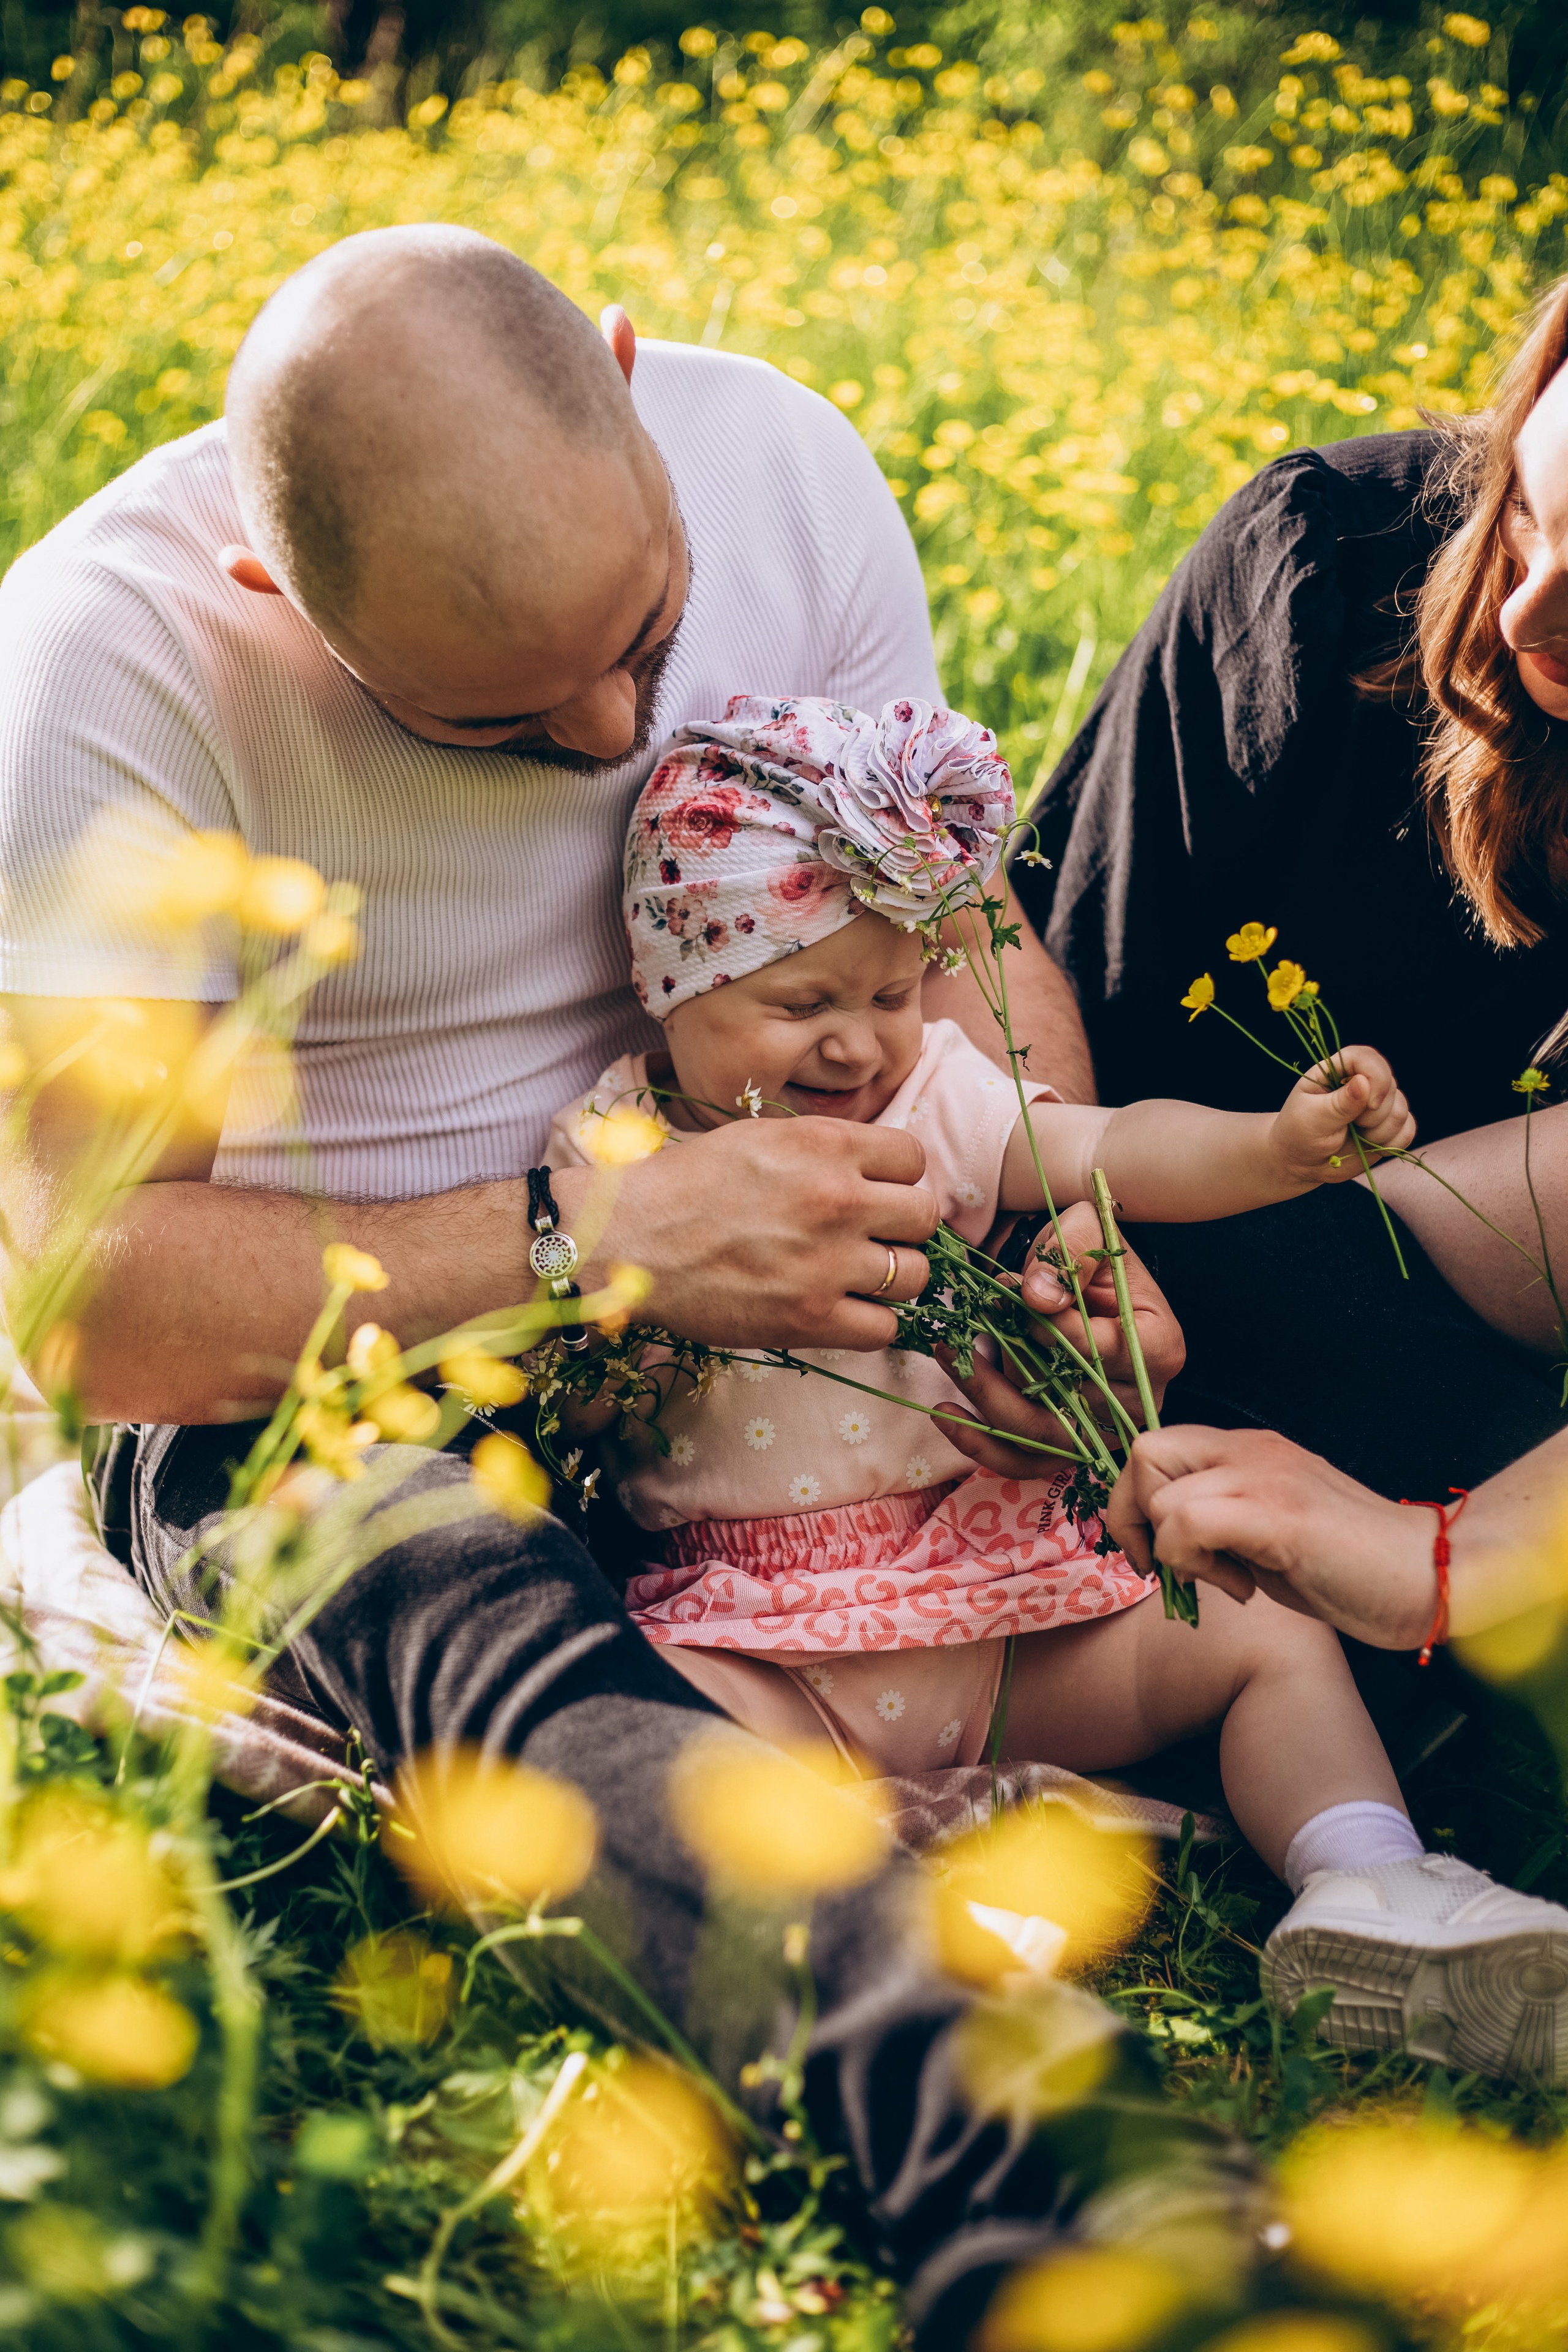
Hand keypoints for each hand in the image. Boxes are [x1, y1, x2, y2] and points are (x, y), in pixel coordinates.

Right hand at [563, 1116, 937, 1351]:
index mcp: (827, 1144)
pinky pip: (886, 1328)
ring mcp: (830, 1261)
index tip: (876, 1192)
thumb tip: (873, 1170)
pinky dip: (871, 1323)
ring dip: (894, 1278)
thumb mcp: (761, 1138)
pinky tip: (841, 1311)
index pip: (913, 1158)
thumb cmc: (685, 1185)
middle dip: (904, 1228)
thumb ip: (823, 1149)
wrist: (630, 1239)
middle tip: (872, 1238)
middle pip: (925, 1216)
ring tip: (857, 1277)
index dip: (898, 1178)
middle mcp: (840, 1198)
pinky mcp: (812, 1316)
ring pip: (917, 1276)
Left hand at [937, 1201, 1184, 1475]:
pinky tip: (948, 1417)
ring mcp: (1103, 1430)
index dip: (1056, 1333)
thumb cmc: (1086, 1255)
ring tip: (946, 1364)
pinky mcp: (1068, 1445)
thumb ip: (1070, 1253)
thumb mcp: (1086, 1228)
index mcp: (1158, 1346)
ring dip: (985, 1407)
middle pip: (1070, 1405)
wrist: (1078, 1280)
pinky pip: (1027, 1461)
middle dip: (1005, 1376)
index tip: (1020, 1305)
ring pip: (1042, 1440)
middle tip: (953, 1343)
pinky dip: (984, 1445)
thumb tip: (1038, 1298)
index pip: (1104, 1352)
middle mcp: (1137, 1399)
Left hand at [1103, 1425, 1433, 1646]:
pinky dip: (1195, 1564)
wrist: (1428, 1576)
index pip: (1156, 1447)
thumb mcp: (1267, 1533)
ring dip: (1175, 1551)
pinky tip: (1241, 1589)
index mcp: (1249, 1450)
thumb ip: (1218, 1521)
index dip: (1136, 1501)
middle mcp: (1252, 1450)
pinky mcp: (1279, 1514)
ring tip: (1226, 1580)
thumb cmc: (1349, 1566)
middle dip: (1136, 1518)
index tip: (1159, 1554)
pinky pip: (1191, 1523)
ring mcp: (1265, 1477)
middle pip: (1145, 1454)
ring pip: (1163, 1496)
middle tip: (1173, 1566)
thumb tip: (1162, 1541)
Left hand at [1271, 1044, 1414, 1187]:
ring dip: (1381, 1132)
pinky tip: (1372, 1146)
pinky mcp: (1387, 1126)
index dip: (1377, 1077)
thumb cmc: (1298, 1135)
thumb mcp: (1312, 1118)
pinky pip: (1407, 1129)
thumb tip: (1363, 1081)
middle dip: (1374, 1115)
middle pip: (1390, 1086)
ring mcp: (1377, 1104)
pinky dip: (1393, 1142)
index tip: (1371, 1105)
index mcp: (1336, 1071)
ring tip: (1356, 1139)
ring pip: (1401, 1110)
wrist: (1301, 1164)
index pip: (1367, 1057)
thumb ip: (1339, 1103)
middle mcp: (1361, 1083)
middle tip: (1350, 1127)